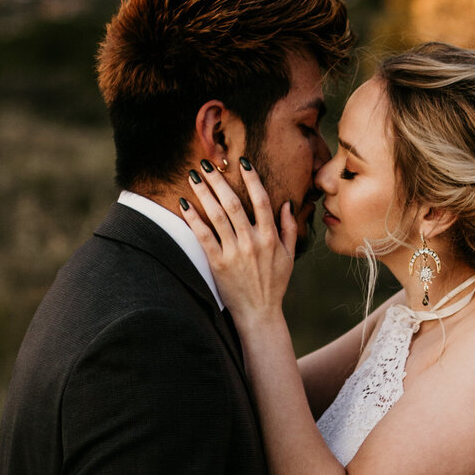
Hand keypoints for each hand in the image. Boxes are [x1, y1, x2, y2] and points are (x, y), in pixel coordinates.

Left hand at [180, 158, 295, 326]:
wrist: (259, 313)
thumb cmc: (274, 284)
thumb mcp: (289, 256)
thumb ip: (289, 228)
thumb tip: (286, 203)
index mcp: (270, 238)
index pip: (261, 201)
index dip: (252, 179)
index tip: (242, 162)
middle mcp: (252, 242)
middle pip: (233, 204)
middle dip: (219, 181)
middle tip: (207, 163)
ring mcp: (234, 252)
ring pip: (217, 216)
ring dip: (204, 193)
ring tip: (193, 177)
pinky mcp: (218, 263)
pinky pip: (203, 236)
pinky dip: (193, 219)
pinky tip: (184, 204)